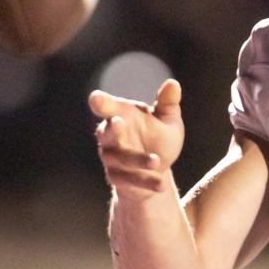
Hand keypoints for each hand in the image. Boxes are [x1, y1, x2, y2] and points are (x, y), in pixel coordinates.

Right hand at [89, 79, 184, 194]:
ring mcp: (111, 158)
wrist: (157, 170)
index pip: (108, 107)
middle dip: (112, 129)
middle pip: (106, 132)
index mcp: (121, 115)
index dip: (102, 102)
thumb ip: (168, 104)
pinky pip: (129, 180)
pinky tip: (161, 184)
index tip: (96, 98)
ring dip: (138, 159)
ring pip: (121, 158)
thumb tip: (173, 84)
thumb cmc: (159, 138)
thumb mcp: (168, 120)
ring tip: (157, 161)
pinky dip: (145, 181)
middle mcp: (111, 136)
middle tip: (118, 123)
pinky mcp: (117, 178)